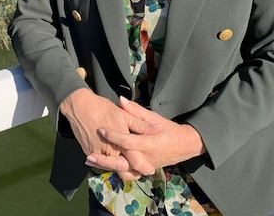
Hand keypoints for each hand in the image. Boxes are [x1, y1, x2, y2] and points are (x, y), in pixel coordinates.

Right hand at [63, 92, 160, 179]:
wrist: (78, 106)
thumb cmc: (101, 108)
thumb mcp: (124, 114)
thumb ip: (141, 124)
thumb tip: (158, 128)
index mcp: (120, 141)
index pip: (134, 159)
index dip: (143, 166)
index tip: (150, 169)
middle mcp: (109, 150)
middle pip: (122, 167)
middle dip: (132, 171)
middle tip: (140, 172)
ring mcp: (97, 153)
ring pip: (111, 166)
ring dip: (119, 167)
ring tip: (129, 167)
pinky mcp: (89, 152)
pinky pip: (100, 162)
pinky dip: (107, 163)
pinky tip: (113, 160)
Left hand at [85, 96, 205, 178]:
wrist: (184, 145)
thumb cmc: (169, 129)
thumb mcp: (154, 117)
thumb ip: (135, 110)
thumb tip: (120, 99)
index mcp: (149, 143)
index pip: (127, 141)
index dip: (113, 135)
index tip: (101, 128)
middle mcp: (146, 158)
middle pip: (122, 163)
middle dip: (105, 160)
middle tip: (89, 155)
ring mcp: (145, 167)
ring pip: (124, 172)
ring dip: (108, 168)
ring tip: (91, 161)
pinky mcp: (144, 170)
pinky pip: (129, 174)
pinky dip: (116, 171)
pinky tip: (104, 165)